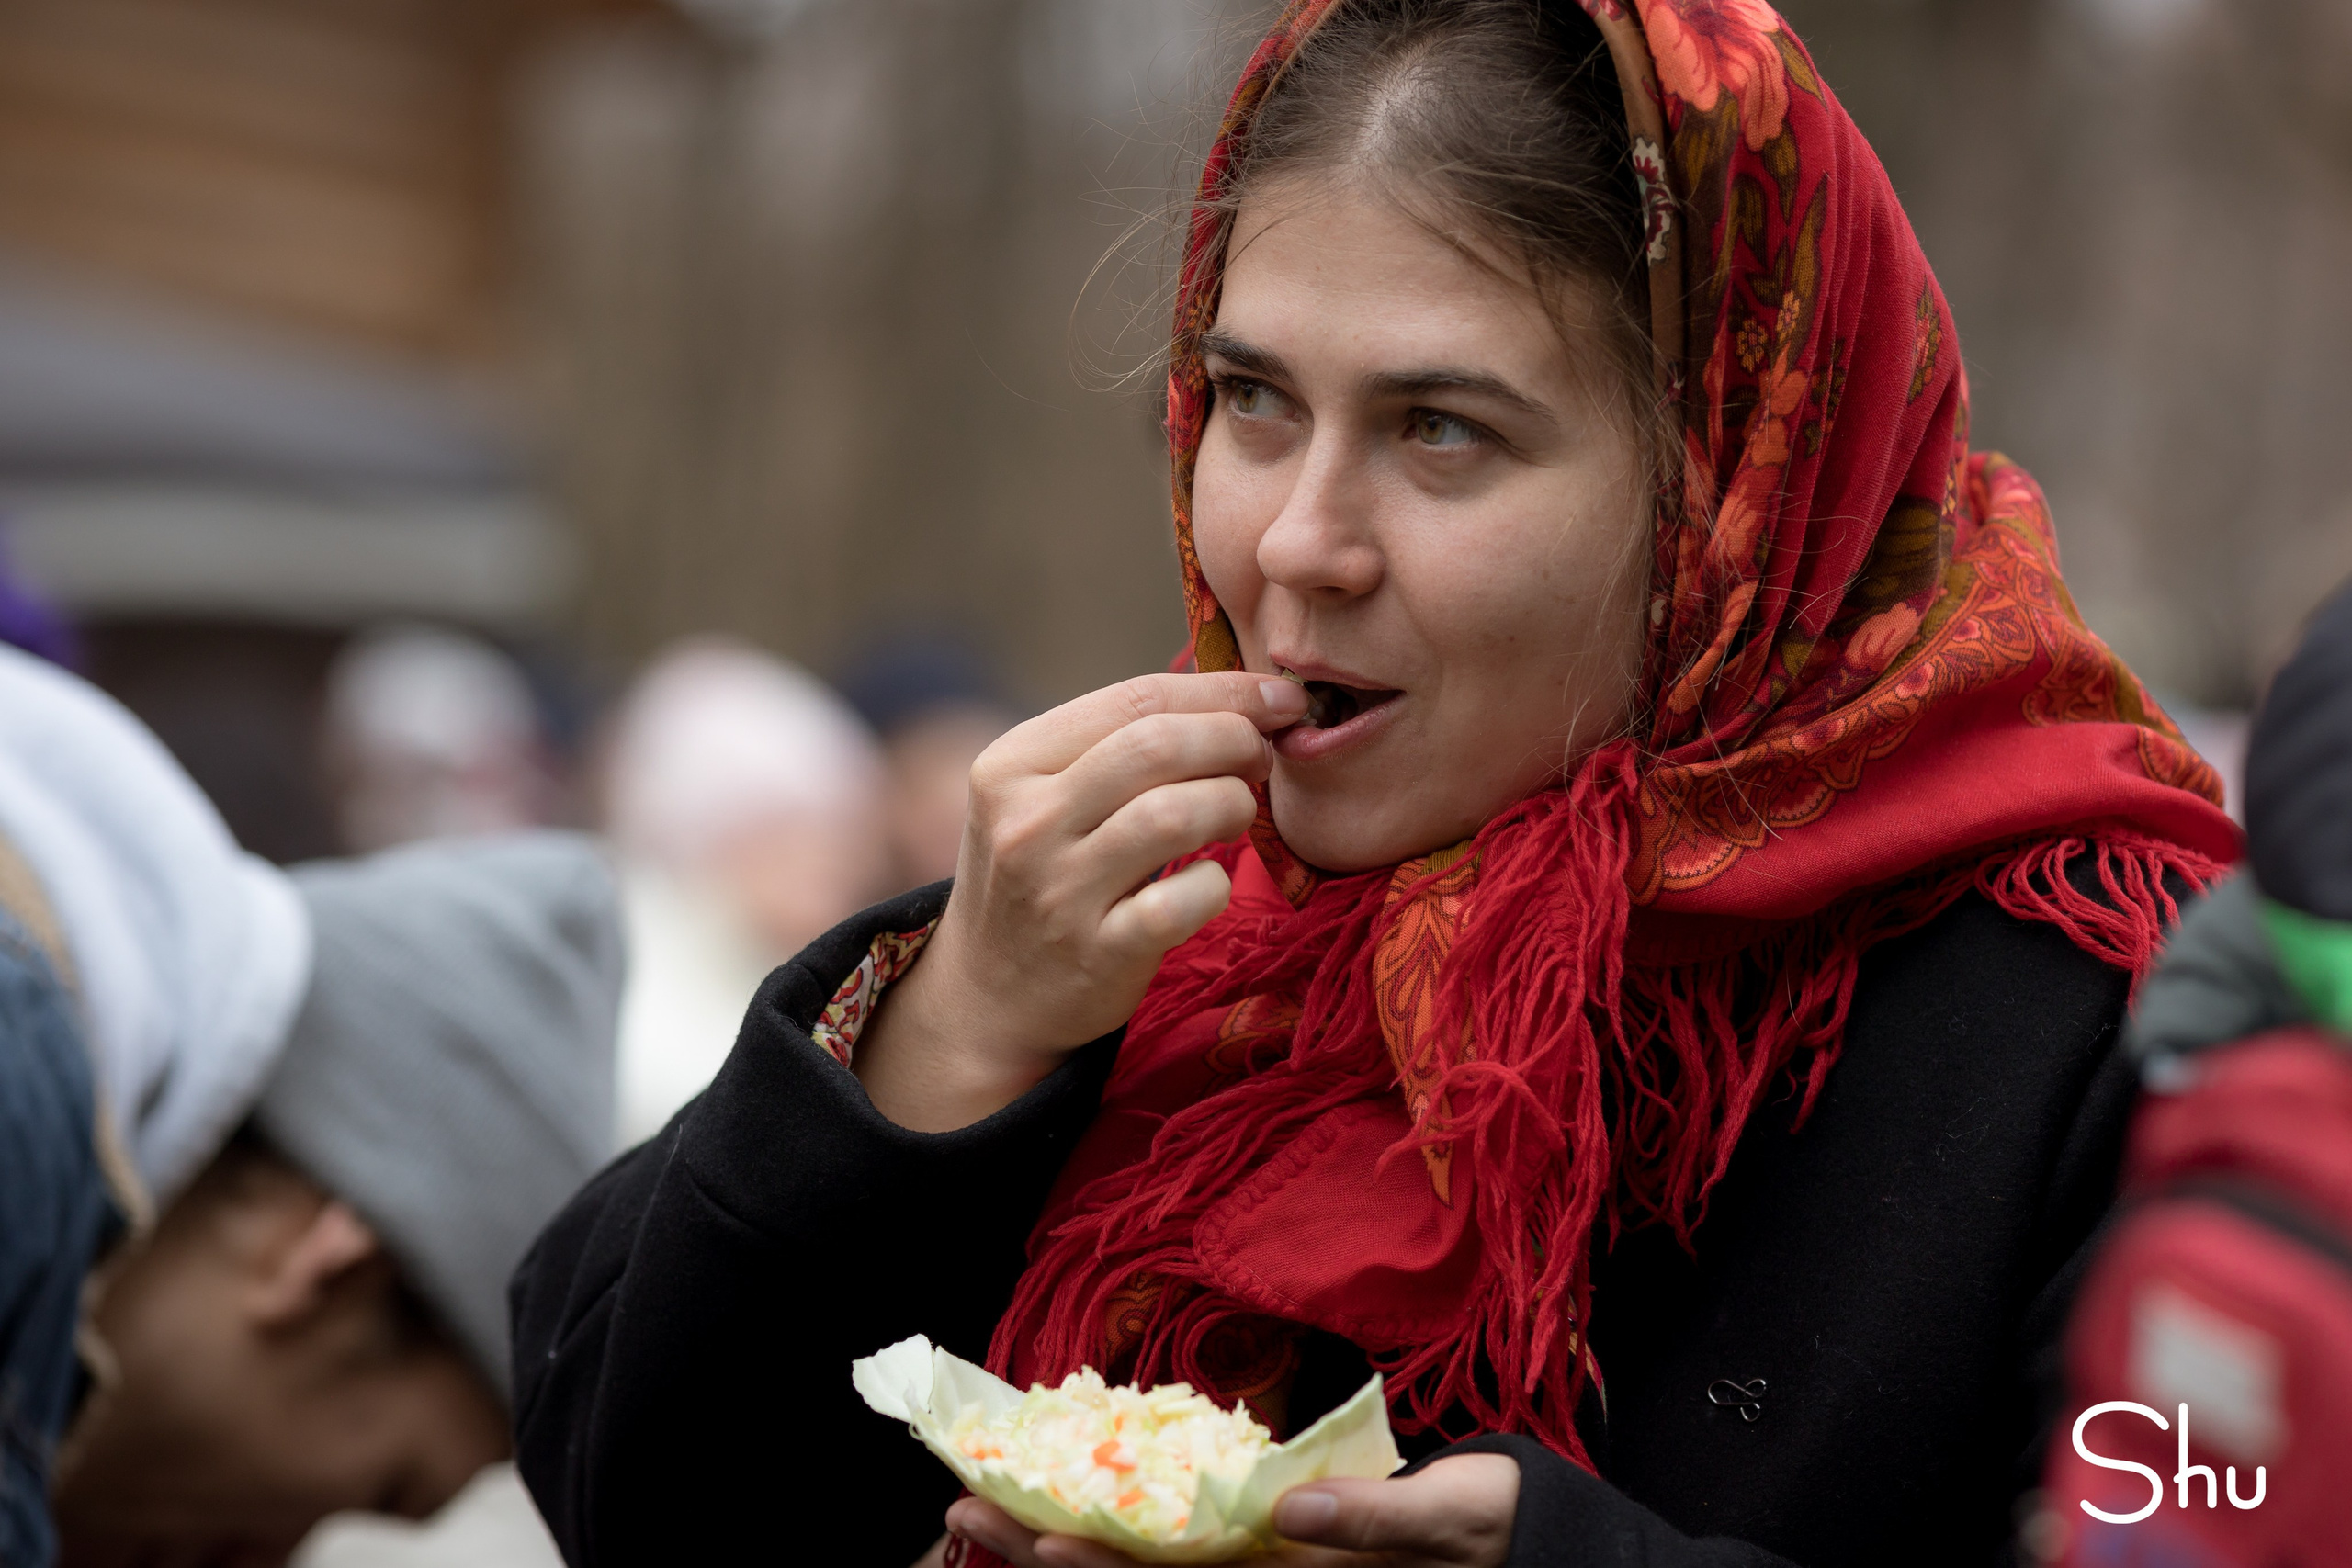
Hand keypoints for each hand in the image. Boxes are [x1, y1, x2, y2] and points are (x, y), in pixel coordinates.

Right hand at [855, 671, 1310, 1131]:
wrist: (987, 997)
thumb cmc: (1042, 874)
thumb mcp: (1044, 796)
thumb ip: (1120, 745)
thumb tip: (1243, 700)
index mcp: (1011, 763)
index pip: (1136, 700)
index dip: (1225, 691)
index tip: (1281, 699)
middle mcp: (1026, 822)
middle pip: (1159, 746)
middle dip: (1235, 739)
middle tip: (1263, 757)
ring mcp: (1059, 891)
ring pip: (1175, 814)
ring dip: (1232, 804)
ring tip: (1238, 813)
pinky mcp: (1097, 953)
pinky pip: (1184, 900)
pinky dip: (1217, 885)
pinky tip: (1210, 885)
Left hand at [942, 1454, 1519, 1566]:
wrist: (1503, 1536)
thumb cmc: (1477, 1528)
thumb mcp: (1437, 1522)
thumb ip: (1369, 1516)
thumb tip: (1291, 1510)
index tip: (1035, 1541)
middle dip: (1046, 1553)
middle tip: (962, 1514)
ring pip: (1138, 1567)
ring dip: (1056, 1544)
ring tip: (975, 1512)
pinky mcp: (1257, 1547)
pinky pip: (1169, 1547)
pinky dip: (1109, 1530)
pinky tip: (1053, 1507)